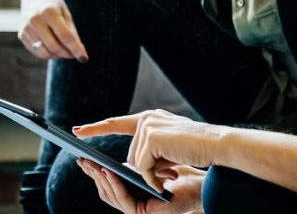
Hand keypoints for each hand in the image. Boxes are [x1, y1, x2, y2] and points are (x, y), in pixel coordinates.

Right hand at [18, 0, 87, 61]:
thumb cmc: (54, 5)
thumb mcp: (66, 14)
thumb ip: (72, 33)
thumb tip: (79, 54)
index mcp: (48, 11)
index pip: (64, 36)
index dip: (75, 49)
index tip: (84, 58)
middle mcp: (34, 19)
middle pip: (54, 47)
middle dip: (67, 54)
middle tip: (74, 53)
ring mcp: (26, 27)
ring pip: (44, 53)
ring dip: (57, 55)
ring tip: (63, 49)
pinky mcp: (21, 34)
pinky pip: (37, 52)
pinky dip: (47, 53)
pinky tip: (52, 46)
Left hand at [74, 110, 225, 191]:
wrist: (219, 144)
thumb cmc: (198, 148)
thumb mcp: (169, 146)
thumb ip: (150, 148)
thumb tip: (131, 164)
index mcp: (149, 118)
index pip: (117, 123)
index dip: (96, 127)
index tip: (77, 131)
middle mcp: (146, 118)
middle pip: (131, 155)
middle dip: (146, 169)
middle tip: (171, 170)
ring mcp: (148, 126)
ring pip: (136, 162)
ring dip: (153, 174)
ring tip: (175, 169)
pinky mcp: (151, 138)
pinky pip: (143, 167)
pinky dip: (154, 177)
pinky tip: (171, 175)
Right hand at [77, 159, 204, 213]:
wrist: (199, 183)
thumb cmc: (180, 170)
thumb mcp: (150, 165)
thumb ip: (135, 166)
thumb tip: (118, 161)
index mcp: (133, 193)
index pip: (109, 184)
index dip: (95, 172)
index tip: (82, 157)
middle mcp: (133, 204)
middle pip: (105, 190)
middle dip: (93, 174)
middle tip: (81, 159)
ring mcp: (137, 210)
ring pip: (111, 195)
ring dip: (100, 179)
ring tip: (92, 163)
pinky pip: (123, 199)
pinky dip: (115, 185)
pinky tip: (109, 171)